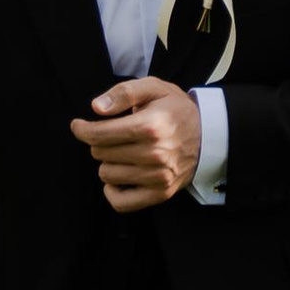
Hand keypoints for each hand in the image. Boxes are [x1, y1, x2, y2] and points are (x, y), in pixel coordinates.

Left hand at [71, 75, 202, 209]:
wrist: (210, 135)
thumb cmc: (177, 110)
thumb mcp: (154, 88)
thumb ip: (124, 93)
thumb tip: (96, 108)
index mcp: (150, 126)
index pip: (99, 134)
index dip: (82, 129)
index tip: (78, 125)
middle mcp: (154, 154)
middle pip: (100, 153)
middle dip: (100, 142)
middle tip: (112, 135)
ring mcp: (157, 177)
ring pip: (106, 175)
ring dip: (108, 162)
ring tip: (122, 152)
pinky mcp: (160, 193)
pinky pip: (120, 202)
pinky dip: (113, 191)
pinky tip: (119, 177)